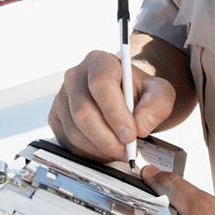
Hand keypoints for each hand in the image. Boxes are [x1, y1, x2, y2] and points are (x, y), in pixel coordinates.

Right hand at [48, 50, 175, 161]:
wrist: (125, 98)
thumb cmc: (139, 93)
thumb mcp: (160, 93)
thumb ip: (158, 105)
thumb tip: (140, 126)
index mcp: (99, 61)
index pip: (100, 84)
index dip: (115, 113)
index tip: (131, 134)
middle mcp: (75, 76)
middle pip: (83, 112)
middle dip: (107, 139)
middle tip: (127, 151)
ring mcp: (61, 97)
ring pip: (75, 131)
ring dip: (99, 149)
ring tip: (120, 151)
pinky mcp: (55, 117)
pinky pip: (67, 141)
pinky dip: (88, 153)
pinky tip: (104, 150)